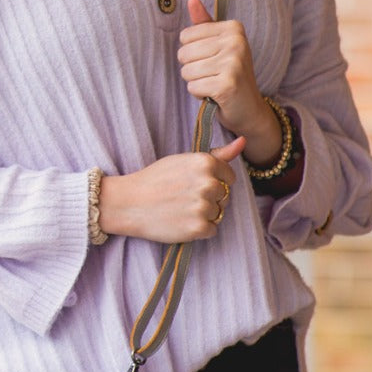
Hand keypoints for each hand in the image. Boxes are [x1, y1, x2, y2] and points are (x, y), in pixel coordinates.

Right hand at [98, 136, 244, 242]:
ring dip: (204, 215)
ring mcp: (204, 206)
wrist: (128, 203)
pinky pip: (211, 230)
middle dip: (209, 199)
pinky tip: (180, 221)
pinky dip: (198, 230)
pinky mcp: (199, 227)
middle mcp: (209, 183)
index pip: (229, 178)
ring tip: (179, 209)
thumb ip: (217, 154)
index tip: (192, 185)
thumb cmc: (154, 179)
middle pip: (224, 197)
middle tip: (182, 198)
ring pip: (218, 214)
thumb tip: (243, 141)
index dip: (212, 182)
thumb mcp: (183, 160)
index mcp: (206, 163)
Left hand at [178, 0, 280, 164]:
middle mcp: (236, 42)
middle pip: (184, 53)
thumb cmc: (230, 75)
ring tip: (214, 84)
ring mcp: (233, 63)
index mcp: (234, 28)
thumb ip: (204, 23)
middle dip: (192, 68)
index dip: (192, 52)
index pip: (185, 36)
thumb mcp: (219, 45)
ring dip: (196, 82)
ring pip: (187, 71)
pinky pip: (193, 87)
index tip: (212, 59)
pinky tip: (216, 95)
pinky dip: (200, 95)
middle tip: (213, 75)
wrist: (249, 109)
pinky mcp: (227, 84)